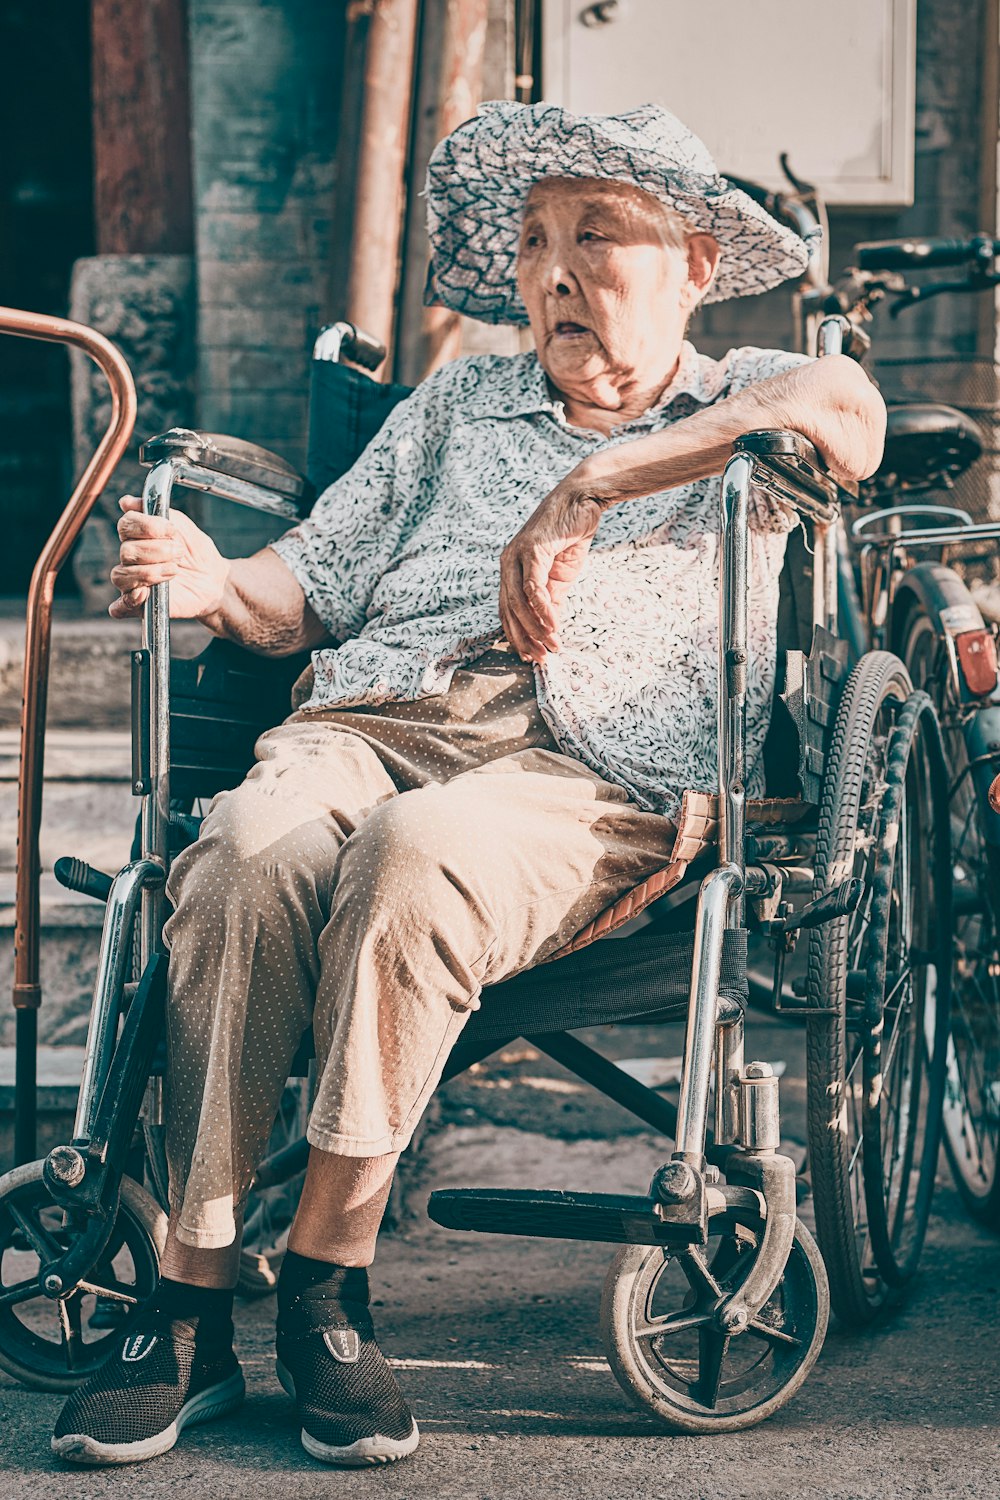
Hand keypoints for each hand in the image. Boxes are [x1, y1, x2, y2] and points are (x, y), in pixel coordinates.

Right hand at [109, 496, 230, 619]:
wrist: (213, 578)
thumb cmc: (194, 550)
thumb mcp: (180, 524)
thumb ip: (153, 510)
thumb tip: (125, 502)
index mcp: (136, 536)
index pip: (126, 525)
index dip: (148, 527)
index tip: (172, 530)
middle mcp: (130, 558)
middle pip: (126, 551)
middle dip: (157, 551)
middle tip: (179, 554)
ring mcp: (133, 581)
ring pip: (121, 575)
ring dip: (150, 572)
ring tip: (174, 571)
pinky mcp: (140, 605)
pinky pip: (119, 608)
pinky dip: (126, 602)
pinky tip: (142, 595)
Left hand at [499, 476, 604, 663]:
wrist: (583, 501)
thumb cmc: (570, 536)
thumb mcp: (559, 575)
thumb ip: (551, 600)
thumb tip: (549, 629)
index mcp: (510, 570)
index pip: (507, 611)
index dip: (517, 636)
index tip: (531, 657)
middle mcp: (507, 563)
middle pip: (508, 611)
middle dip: (524, 639)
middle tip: (541, 659)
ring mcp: (516, 555)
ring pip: (519, 603)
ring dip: (535, 629)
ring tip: (551, 647)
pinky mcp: (532, 550)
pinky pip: (533, 588)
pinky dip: (543, 610)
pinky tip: (554, 626)